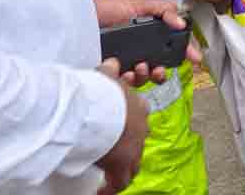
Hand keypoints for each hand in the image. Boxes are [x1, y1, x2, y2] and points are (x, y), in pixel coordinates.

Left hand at [93, 0, 202, 82]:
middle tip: (159, 69)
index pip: (170, 45)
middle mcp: (138, 50)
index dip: (184, 51)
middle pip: (159, 67)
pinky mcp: (110, 72)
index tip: (195, 58)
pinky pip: (124, 84)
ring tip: (140, 67)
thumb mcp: (137, 3)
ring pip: (144, 78)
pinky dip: (128, 82)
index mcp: (148, 34)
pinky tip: (124, 74)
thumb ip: (162, 10)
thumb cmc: (104, 8)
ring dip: (147, 76)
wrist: (78, 18)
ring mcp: (124, 62)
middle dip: (163, 71)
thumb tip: (181, 22)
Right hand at [94, 69, 149, 194]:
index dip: (130, 121)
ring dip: (123, 167)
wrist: (105, 112)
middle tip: (117, 150)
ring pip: (133, 163)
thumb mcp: (106, 78)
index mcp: (138, 107)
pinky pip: (119, 182)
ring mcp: (134, 149)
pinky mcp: (122, 166)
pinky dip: (111, 188)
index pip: (139, 114)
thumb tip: (111, 63)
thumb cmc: (103, 94)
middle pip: (139, 139)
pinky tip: (103, 192)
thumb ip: (109, 72)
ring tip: (112, 174)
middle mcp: (140, 129)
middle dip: (130, 143)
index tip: (122, 126)